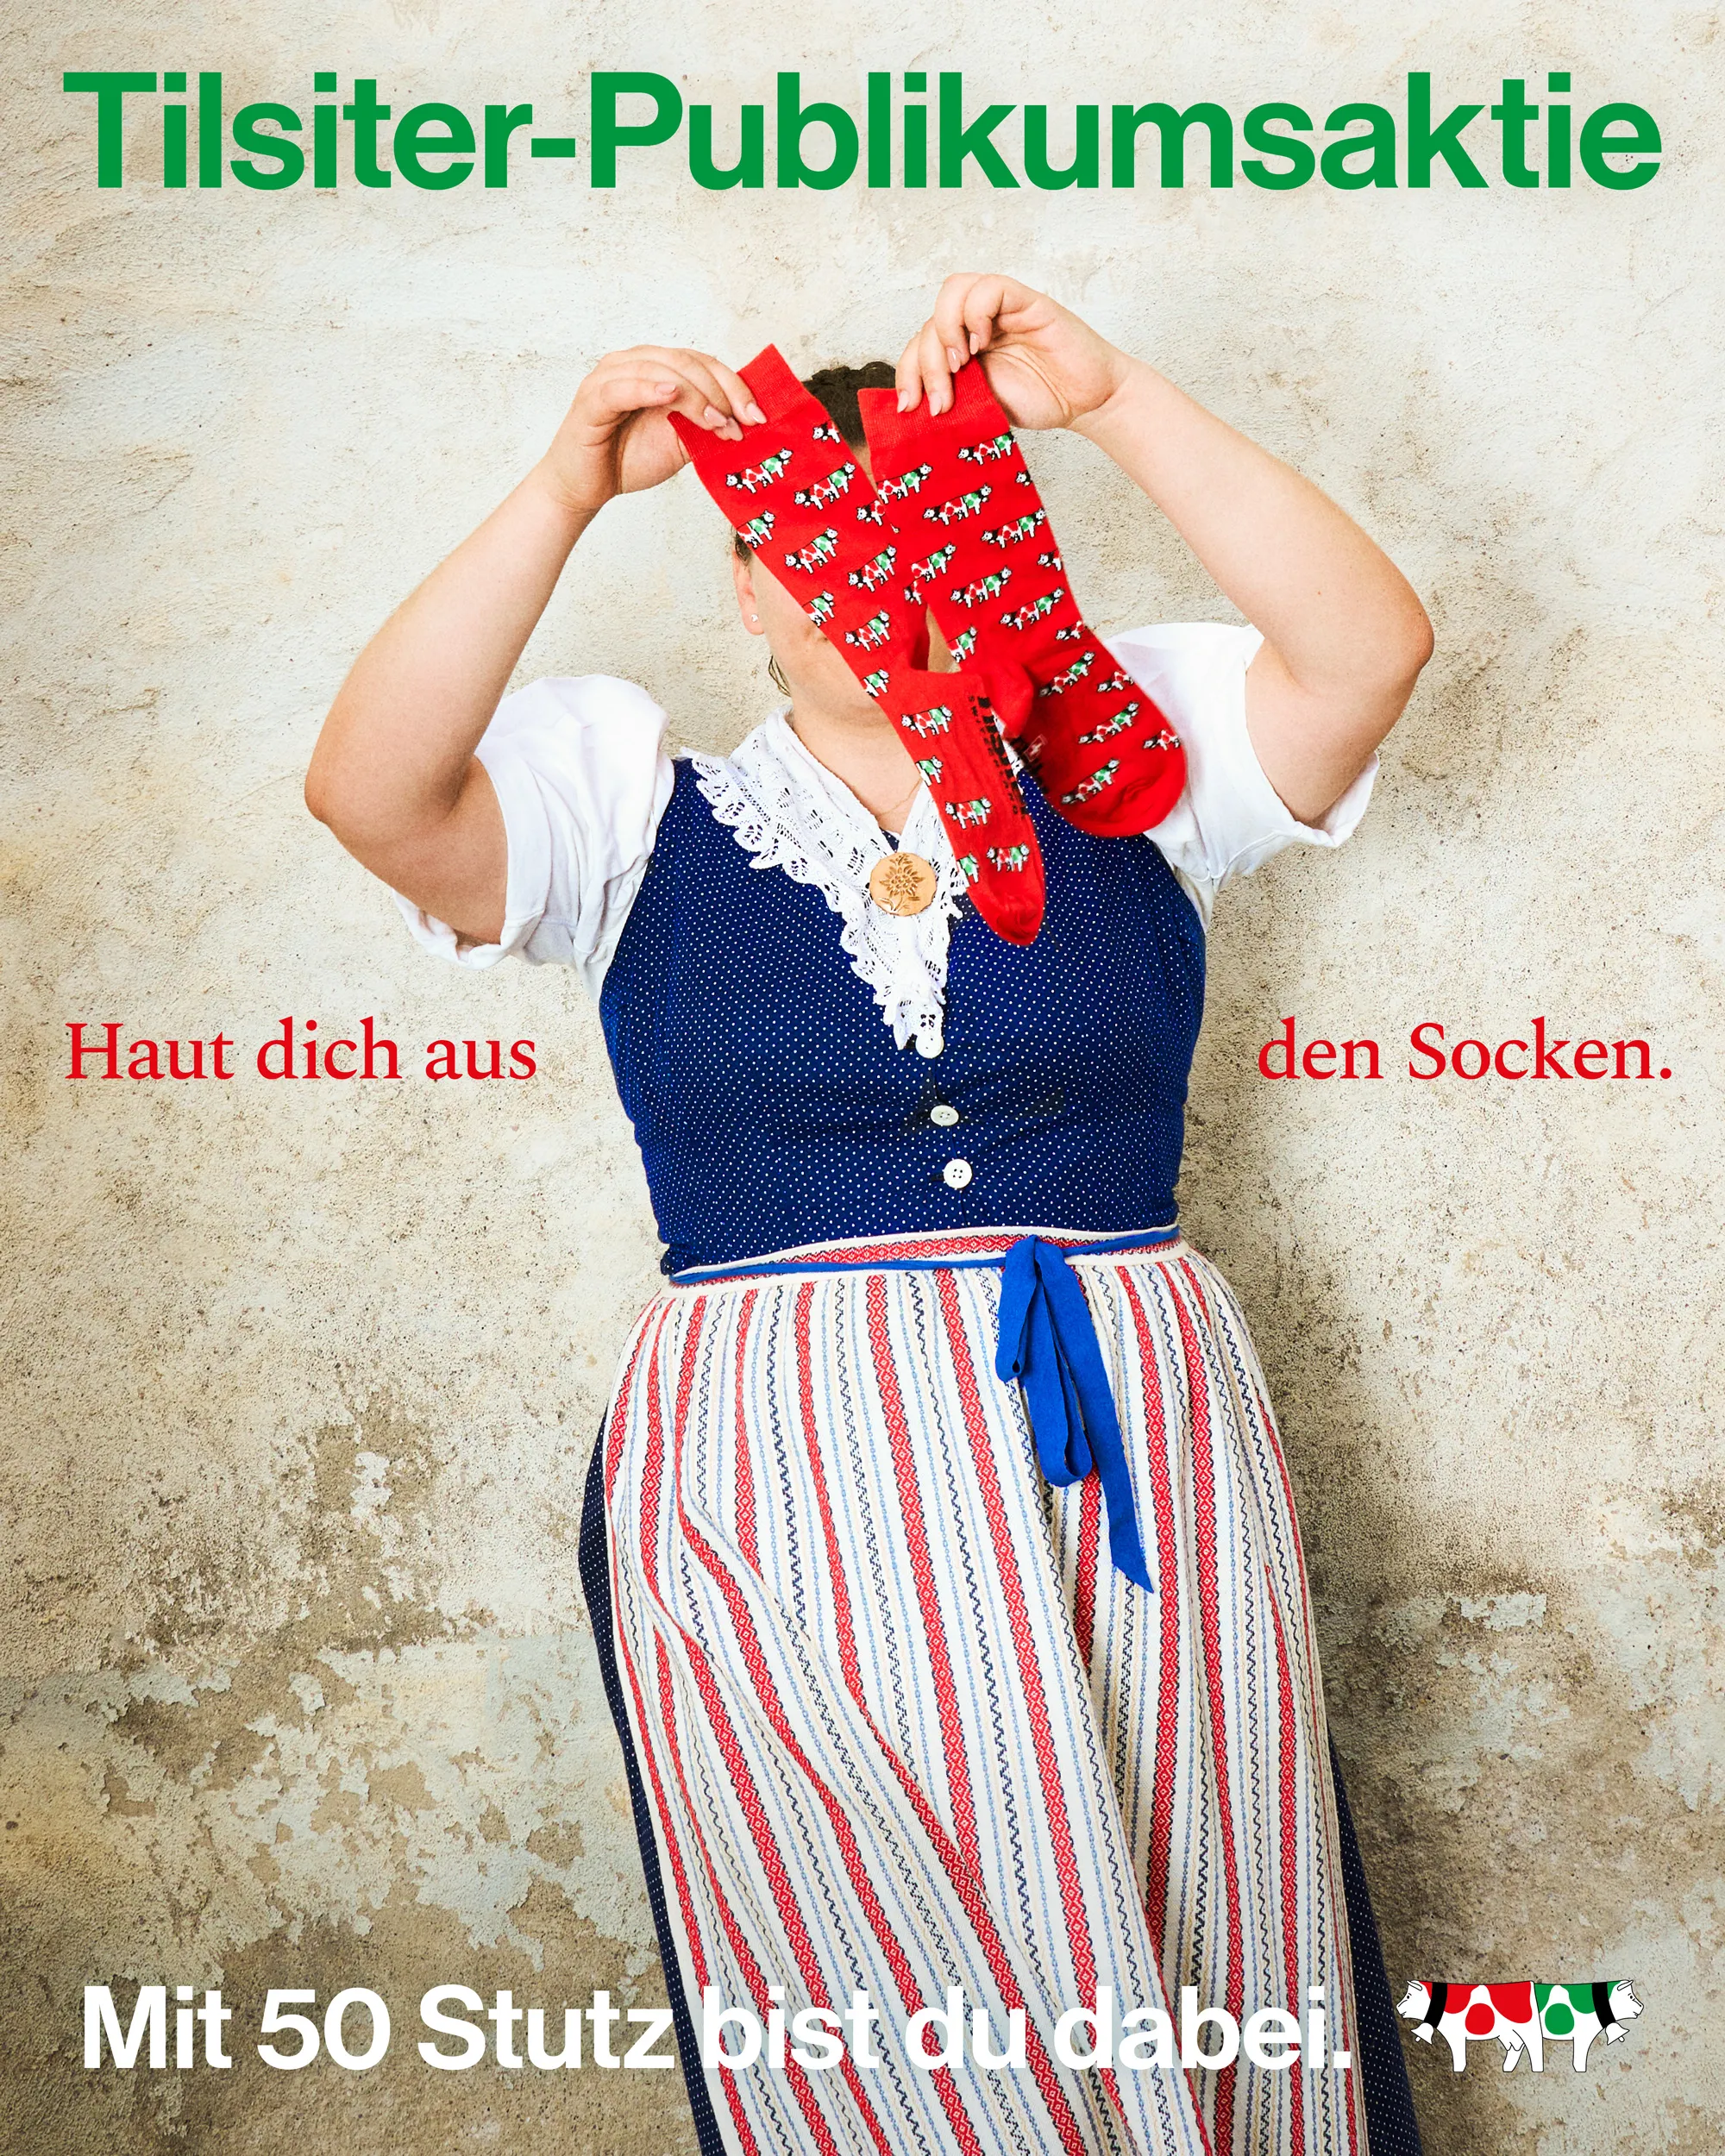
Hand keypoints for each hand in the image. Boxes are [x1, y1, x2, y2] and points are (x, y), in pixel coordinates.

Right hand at [537, 346, 764, 516]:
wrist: (585, 487)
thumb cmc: (626, 459)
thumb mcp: (679, 442)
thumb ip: (705, 425)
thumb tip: (745, 422)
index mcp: (656, 368)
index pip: (702, 362)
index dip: (733, 385)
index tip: (757, 416)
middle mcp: (633, 364)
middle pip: (687, 361)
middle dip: (721, 392)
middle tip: (740, 423)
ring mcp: (610, 377)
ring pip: (662, 370)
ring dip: (696, 396)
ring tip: (716, 422)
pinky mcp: (591, 399)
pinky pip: (622, 387)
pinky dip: (648, 388)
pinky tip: (670, 396)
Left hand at [894, 274, 1131, 427]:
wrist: (1086, 402)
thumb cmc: (1041, 401)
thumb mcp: (981, 406)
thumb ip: (951, 396)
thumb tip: (909, 409)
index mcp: (962, 346)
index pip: (918, 344)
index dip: (906, 373)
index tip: (909, 408)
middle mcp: (976, 323)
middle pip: (929, 321)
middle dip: (926, 366)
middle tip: (943, 401)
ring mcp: (1000, 309)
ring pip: (952, 291)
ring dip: (945, 331)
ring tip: (963, 365)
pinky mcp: (1025, 301)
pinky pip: (989, 287)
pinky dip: (976, 313)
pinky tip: (983, 344)